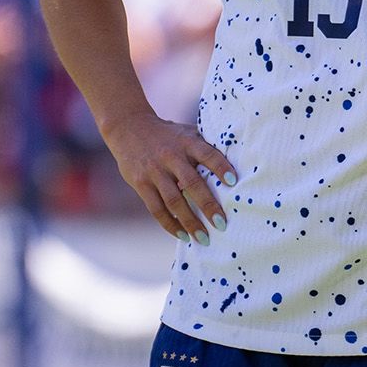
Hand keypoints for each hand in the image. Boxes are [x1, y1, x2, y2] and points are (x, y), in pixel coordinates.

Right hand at [105, 112, 235, 246]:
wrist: (129, 128)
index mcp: (186, 142)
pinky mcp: (141, 184)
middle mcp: (171, 157)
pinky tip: (182, 235)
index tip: (234, 182)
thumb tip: (238, 160)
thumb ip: (205, 146)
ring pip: (174, 201)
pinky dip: (170, 224)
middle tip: (222, 224)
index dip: (220, 167)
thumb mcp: (186, 133)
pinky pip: (156, 209)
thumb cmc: (168, 135)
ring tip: (204, 238)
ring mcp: (154, 171)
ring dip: (190, 222)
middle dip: (208, 205)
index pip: (207, 154)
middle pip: (191, 183)